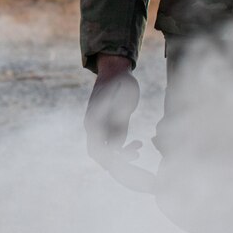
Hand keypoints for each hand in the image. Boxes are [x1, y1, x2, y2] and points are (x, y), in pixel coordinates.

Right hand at [84, 56, 154, 193]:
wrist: (115, 70)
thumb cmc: (120, 82)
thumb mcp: (124, 101)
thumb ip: (119, 122)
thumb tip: (115, 145)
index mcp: (94, 123)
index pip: (98, 153)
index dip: (114, 163)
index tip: (132, 160)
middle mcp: (93, 127)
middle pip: (100, 156)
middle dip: (119, 163)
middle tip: (137, 158)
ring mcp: (100, 127)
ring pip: (107, 151)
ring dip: (122, 155)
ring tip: (139, 148)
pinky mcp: (108, 126)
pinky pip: (113, 144)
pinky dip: (124, 148)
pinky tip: (139, 144)